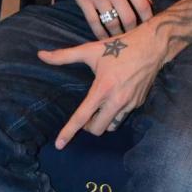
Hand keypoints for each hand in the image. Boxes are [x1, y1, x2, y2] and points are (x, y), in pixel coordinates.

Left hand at [38, 19, 164, 148]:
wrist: (151, 46)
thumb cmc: (119, 46)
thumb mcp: (90, 50)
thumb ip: (64, 55)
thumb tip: (41, 55)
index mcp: (103, 89)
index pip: (83, 117)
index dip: (69, 131)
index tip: (59, 145)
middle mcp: (117, 100)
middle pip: (98, 129)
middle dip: (89, 127)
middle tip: (86, 114)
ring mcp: (130, 103)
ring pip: (112, 126)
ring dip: (103, 122)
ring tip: (100, 109)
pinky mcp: (139, 103)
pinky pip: (124, 116)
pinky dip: (116, 113)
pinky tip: (115, 100)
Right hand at [57, 0, 152, 38]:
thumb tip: (148, 3)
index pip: (142, 5)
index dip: (148, 19)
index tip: (148, 27)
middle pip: (129, 18)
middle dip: (132, 31)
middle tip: (133, 37)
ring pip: (112, 23)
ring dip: (117, 35)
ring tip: (120, 40)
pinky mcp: (84, 1)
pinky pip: (94, 22)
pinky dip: (99, 34)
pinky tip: (103, 39)